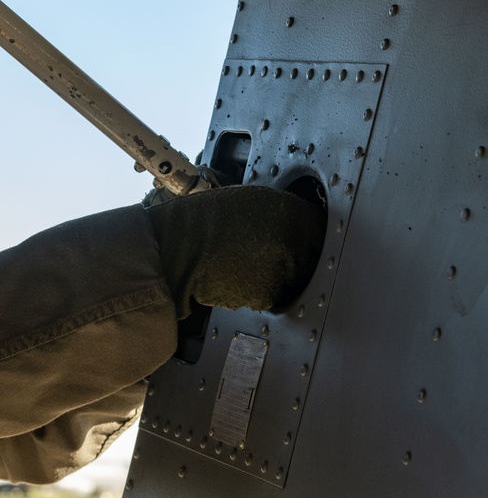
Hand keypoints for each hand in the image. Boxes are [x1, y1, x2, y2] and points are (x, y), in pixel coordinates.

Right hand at [146, 185, 325, 315]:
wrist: (177, 246)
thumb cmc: (205, 220)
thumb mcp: (252, 201)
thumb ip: (284, 215)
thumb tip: (300, 229)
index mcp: (293, 214)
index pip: (321, 232)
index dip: (310, 239)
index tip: (303, 243)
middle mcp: (293, 244)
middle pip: (309, 260)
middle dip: (293, 260)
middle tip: (261, 251)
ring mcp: (281, 272)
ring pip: (289, 280)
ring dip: (274, 274)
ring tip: (243, 258)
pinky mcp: (265, 296)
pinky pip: (269, 293)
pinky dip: (257, 287)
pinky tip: (236, 272)